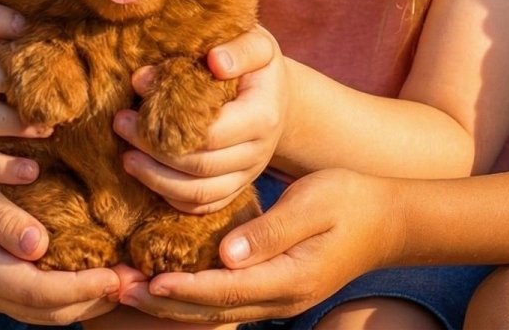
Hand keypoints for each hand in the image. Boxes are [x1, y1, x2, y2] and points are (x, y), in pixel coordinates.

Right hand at [0, 152, 122, 323]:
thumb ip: (1, 217)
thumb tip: (39, 244)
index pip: (41, 291)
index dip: (84, 288)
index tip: (118, 275)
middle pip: (49, 312)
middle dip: (94, 300)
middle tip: (136, 281)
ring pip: (43, 314)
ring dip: (84, 302)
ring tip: (122, 281)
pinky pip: (34, 302)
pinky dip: (66, 296)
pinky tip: (88, 276)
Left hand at [116, 26, 287, 214]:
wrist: (277, 96)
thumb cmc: (258, 64)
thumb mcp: (257, 43)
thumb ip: (237, 49)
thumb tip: (213, 60)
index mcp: (263, 116)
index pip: (212, 133)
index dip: (167, 124)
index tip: (134, 104)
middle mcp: (258, 152)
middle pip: (201, 166)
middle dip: (154, 151)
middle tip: (120, 126)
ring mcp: (248, 175)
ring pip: (200, 193)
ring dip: (157, 179)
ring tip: (126, 158)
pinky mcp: (236, 187)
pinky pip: (204, 205)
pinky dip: (174, 198)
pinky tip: (148, 178)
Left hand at [118, 169, 395, 322]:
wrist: (389, 218)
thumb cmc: (351, 199)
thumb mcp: (313, 203)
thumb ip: (272, 230)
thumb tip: (227, 252)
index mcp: (290, 279)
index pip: (227, 291)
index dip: (184, 287)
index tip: (147, 280)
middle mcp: (282, 299)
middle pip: (213, 310)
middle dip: (164, 302)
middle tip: (118, 289)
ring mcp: (280, 298)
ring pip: (217, 309)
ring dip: (173, 301)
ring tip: (130, 288)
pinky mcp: (276, 286)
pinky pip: (228, 297)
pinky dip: (194, 292)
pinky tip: (168, 279)